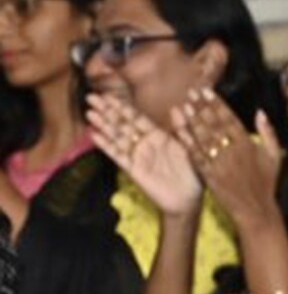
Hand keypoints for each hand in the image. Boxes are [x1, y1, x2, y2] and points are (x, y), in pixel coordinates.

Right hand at [87, 92, 202, 217]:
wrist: (188, 198)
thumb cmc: (193, 172)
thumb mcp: (191, 147)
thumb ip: (182, 128)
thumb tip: (177, 107)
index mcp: (159, 135)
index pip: (136, 117)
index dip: (122, 107)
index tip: (108, 95)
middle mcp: (145, 143)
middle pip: (122, 124)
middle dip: (107, 111)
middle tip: (91, 97)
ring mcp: (137, 156)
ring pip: (117, 137)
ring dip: (103, 125)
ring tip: (89, 113)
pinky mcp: (133, 169)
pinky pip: (118, 156)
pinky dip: (106, 146)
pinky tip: (94, 135)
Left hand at [173, 89, 282, 228]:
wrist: (255, 208)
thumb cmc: (266, 182)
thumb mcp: (274, 155)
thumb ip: (268, 132)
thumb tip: (260, 112)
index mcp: (248, 144)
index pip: (229, 118)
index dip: (216, 104)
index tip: (206, 92)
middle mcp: (232, 150)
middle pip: (213, 124)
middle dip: (201, 107)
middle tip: (190, 93)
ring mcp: (219, 162)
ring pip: (202, 137)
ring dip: (191, 120)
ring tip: (183, 106)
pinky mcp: (209, 174)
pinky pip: (196, 155)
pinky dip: (188, 142)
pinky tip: (180, 131)